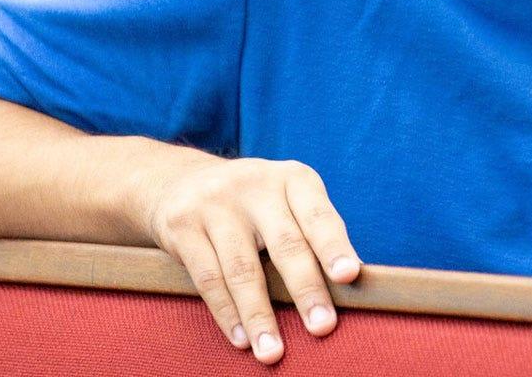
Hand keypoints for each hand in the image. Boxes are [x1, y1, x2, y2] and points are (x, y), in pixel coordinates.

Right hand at [142, 157, 361, 365]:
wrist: (184, 182)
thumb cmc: (255, 204)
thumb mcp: (286, 201)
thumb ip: (312, 234)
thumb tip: (345, 287)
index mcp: (293, 179)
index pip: (319, 216)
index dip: (334, 246)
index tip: (348, 276)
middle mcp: (257, 185)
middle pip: (285, 244)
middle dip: (306, 289)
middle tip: (322, 327)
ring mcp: (216, 204)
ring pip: (243, 269)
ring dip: (259, 315)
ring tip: (273, 351)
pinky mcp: (183, 225)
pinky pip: (208, 278)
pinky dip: (227, 313)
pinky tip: (241, 339)